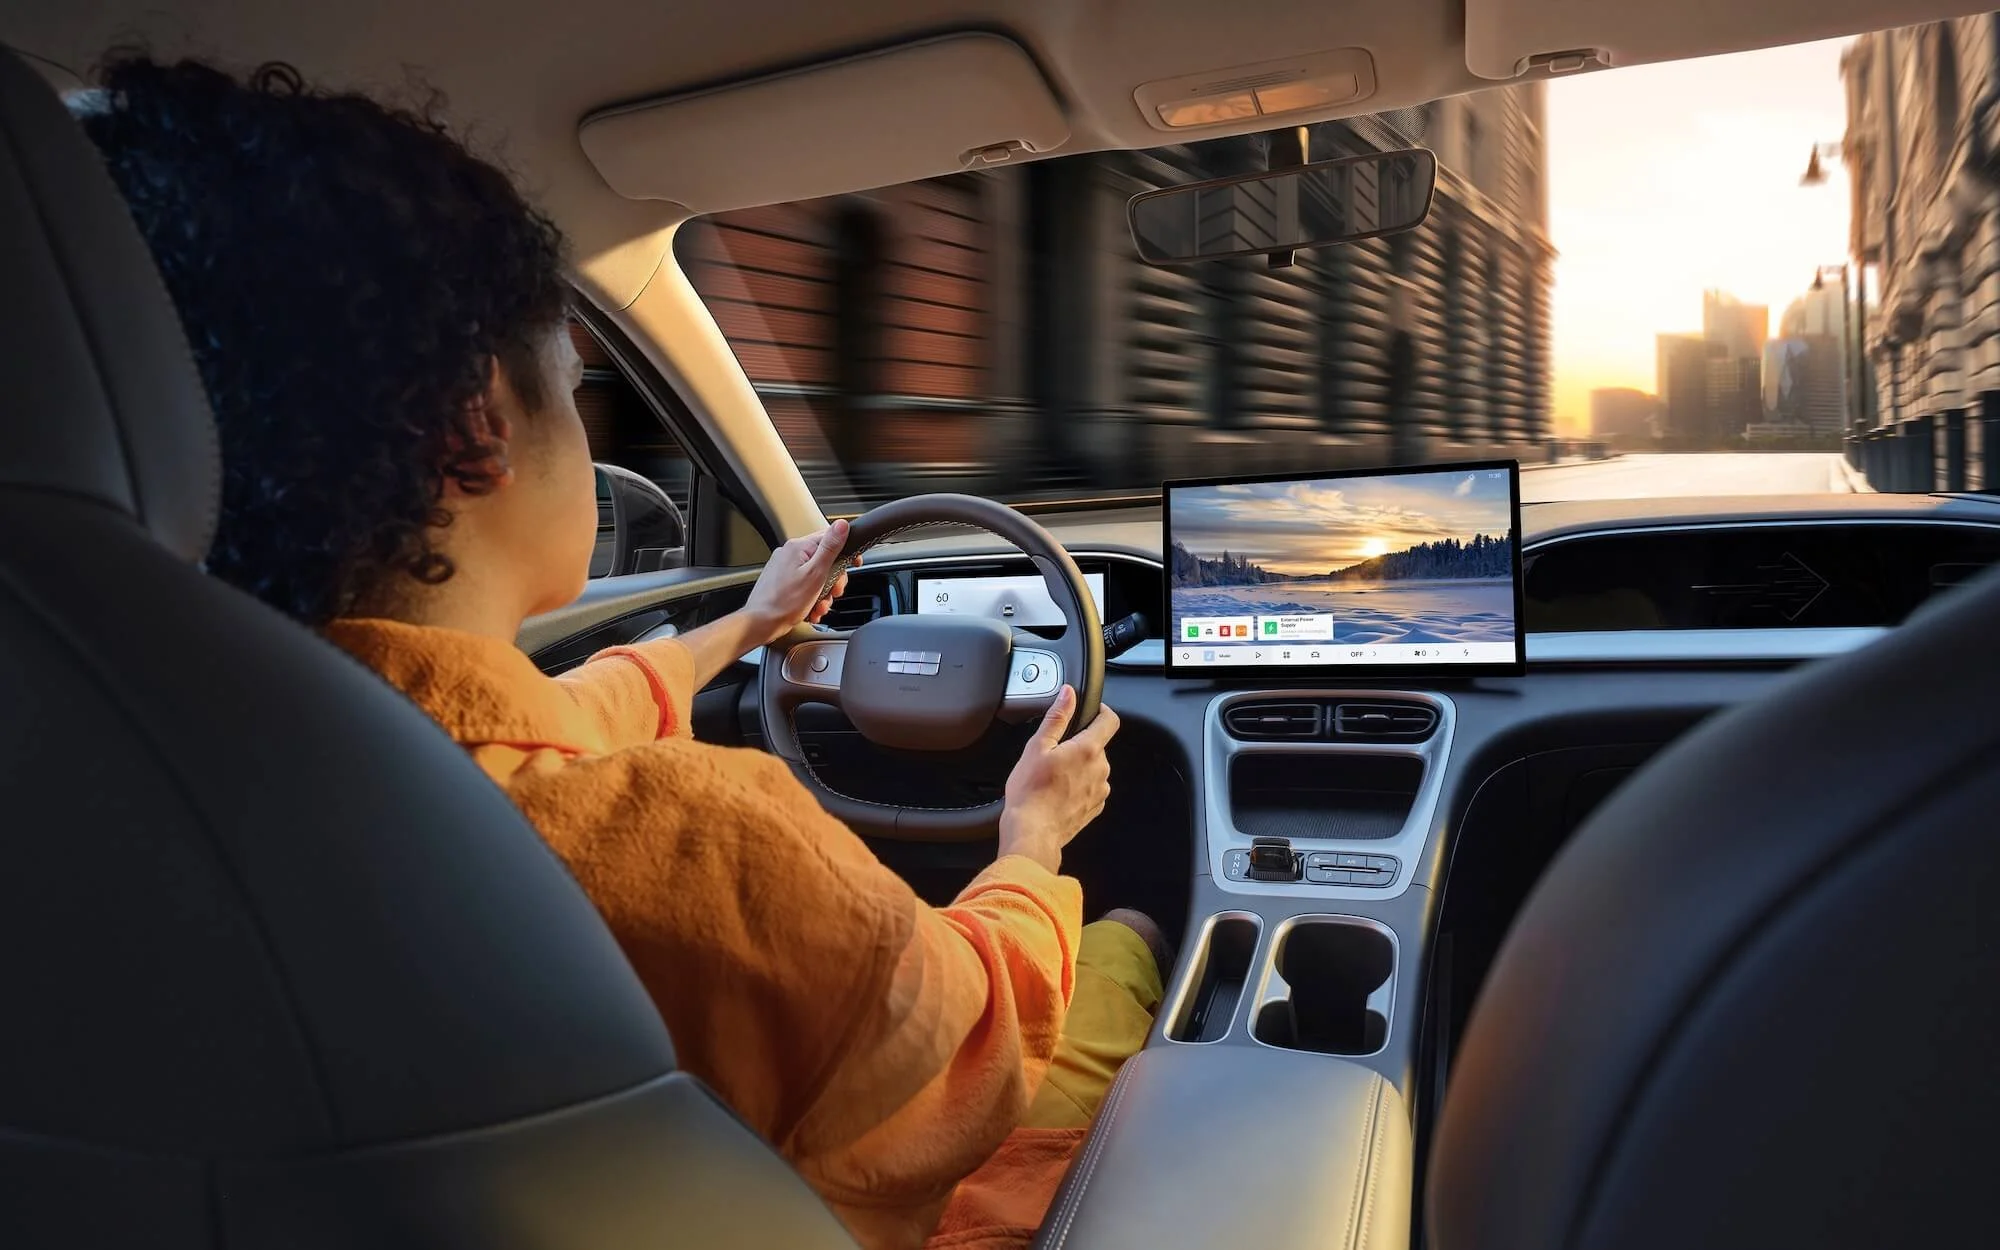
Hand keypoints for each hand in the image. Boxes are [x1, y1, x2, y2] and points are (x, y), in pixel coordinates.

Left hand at [743, 519, 858, 644]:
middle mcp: (790, 554)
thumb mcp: (815, 574)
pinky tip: (810, 610)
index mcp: (798, 547)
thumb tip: (842, 525)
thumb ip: (830, 548)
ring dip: (822, 594)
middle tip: (833, 593)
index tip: (854, 565)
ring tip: (818, 606)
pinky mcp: (782, 582)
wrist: (761, 623)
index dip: (845, 553)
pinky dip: (811, 598)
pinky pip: (805, 586)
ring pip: (816, 577)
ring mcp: (784, 568)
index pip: (830, 539)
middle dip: (833, 581)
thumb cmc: (784, 602)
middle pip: (824, 561)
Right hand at [998, 687, 1119, 873]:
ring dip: (1079, 767)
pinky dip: (1078, 786)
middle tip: (1054, 753)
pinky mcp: (1096, 807)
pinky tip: (1058, 792)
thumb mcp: (1037, 747)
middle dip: (1080, 744)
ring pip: (1094, 768)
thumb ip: (1057, 717)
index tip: (1090, 712)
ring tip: (1053, 776)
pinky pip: (1091, 788)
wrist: (1032, 832)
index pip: (1110, 720)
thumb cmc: (1031, 792)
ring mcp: (1100, 790)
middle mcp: (1101, 769)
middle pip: (1097, 745)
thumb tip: (1068, 695)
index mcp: (1088, 749)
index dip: (1101, 711)